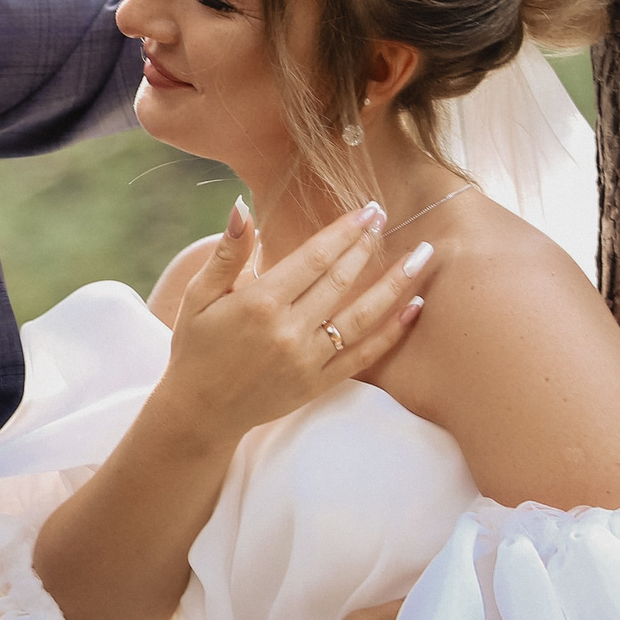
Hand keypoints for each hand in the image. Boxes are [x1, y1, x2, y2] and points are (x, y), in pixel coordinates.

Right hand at [148, 200, 432, 449]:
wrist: (200, 411)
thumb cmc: (196, 347)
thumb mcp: (199, 296)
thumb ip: (227, 253)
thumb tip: (242, 208)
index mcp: (259, 303)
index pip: (314, 258)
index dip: (344, 232)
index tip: (367, 210)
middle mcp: (288, 330)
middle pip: (341, 280)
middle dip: (368, 246)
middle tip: (389, 218)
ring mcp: (307, 360)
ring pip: (362, 316)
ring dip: (396, 284)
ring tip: (423, 257)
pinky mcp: (319, 383)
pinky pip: (364, 356)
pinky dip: (392, 332)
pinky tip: (414, 308)